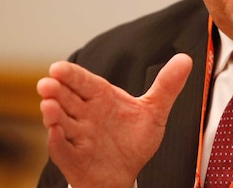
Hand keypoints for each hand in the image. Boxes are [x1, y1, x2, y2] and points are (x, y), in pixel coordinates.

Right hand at [37, 54, 191, 187]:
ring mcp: (76, 136)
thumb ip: (167, 86)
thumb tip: (186, 58)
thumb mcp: (154, 111)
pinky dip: (57, 141)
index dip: (71, 74)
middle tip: (47, 83)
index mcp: (100, 97)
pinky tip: (56, 132)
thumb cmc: (133, 140)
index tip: (58, 67)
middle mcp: (84, 114)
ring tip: (49, 106)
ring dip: (53, 114)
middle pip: (66, 98)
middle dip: (56, 91)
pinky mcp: (73, 158)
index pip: (83, 81)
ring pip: (60, 122)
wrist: (126, 174)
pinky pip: (62, 149)